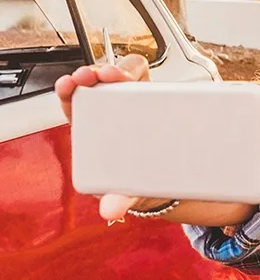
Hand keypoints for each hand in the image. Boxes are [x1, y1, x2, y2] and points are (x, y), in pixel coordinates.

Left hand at [55, 54, 150, 221]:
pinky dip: (149, 76)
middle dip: (97, 72)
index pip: (76, 103)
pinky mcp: (161, 100)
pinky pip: (152, 81)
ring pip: (127, 75)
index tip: (72, 84)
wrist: (168, 183)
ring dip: (122, 69)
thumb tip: (110, 209)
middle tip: (103, 76)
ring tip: (122, 75)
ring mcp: (139, 103)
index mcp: (97, 131)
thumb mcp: (127, 193)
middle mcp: (115, 112)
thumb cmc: (138, 183)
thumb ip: (119, 199)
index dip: (71, 90)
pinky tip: (151, 76)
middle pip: (101, 82)